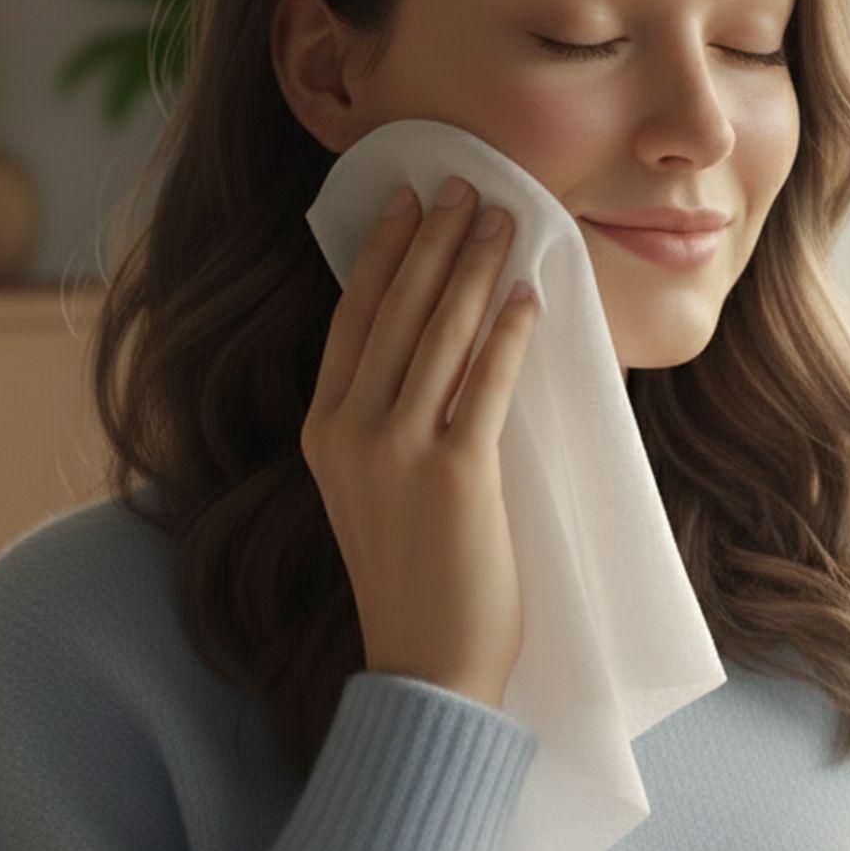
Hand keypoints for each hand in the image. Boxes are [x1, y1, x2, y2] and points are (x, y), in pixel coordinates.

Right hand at [301, 176, 539, 708]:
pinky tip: (525, 294)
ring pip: (439, 335)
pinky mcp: (454, 476)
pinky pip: (484, 384)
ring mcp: (396, 453)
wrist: (425, 665)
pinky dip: (506, 333)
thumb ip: (388, 421)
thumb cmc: (414, 576)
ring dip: (473, 267)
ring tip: (502, 218)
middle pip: (396, 311)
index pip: (354, 319)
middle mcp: (350, 433)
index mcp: (324, 432)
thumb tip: (438, 342)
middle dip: (432, 239)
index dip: (380, 252)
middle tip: (463, 184)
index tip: (404, 200)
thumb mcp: (374, 488)